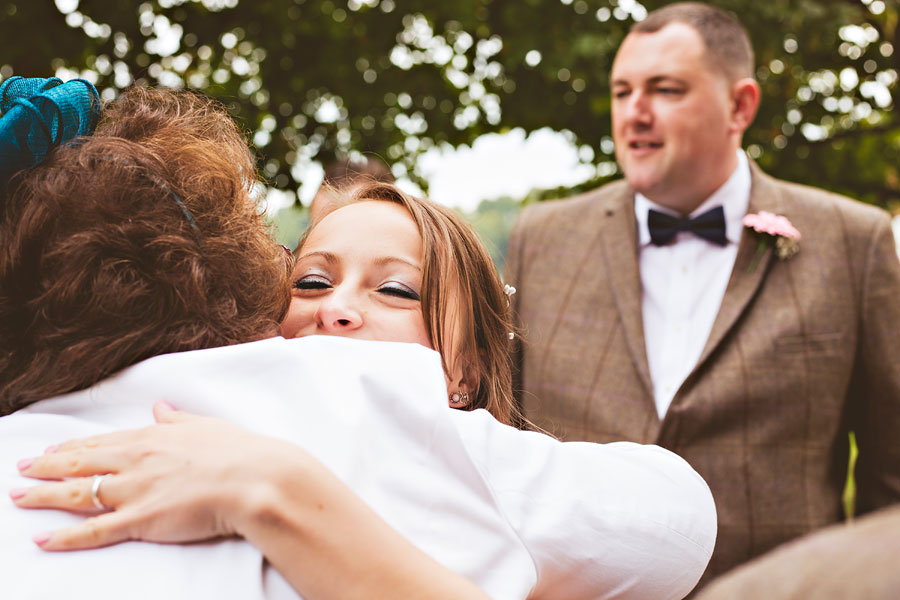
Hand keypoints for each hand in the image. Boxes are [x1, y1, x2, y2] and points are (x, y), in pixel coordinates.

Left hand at [11, 401, 301, 549]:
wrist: (257, 479)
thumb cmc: (241, 452)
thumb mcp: (206, 426)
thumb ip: (177, 419)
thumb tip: (160, 406)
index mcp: (152, 437)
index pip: (100, 442)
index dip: (71, 447)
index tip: (50, 449)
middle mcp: (136, 460)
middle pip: (78, 463)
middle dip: (44, 466)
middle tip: (19, 469)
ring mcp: (135, 490)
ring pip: (76, 493)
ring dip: (42, 495)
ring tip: (17, 497)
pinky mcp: (140, 519)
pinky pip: (94, 530)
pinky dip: (65, 536)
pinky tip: (43, 538)